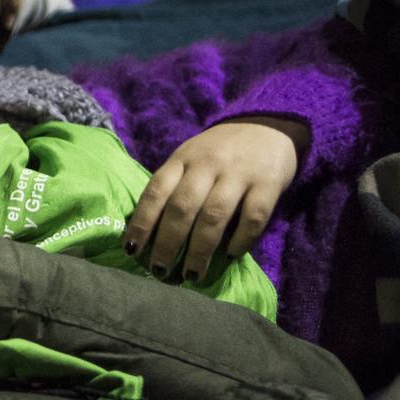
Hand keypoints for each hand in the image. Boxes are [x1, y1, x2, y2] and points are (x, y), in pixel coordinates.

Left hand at [123, 116, 307, 283]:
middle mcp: (207, 164)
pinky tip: (230, 256)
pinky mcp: (268, 182)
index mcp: (182, 159)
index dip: (142, 222)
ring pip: (214, 216)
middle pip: (182, 207)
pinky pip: (253, 217)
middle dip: (168, 243)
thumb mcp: (189, 158)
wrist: (267, 124)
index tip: (131, 250)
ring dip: (200, 250)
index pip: (155, 192)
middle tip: (160, 271)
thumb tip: (149, 232)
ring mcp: (238, 173)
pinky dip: (241, 240)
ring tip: (191, 276)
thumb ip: (173, 186)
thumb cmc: (219, 151)